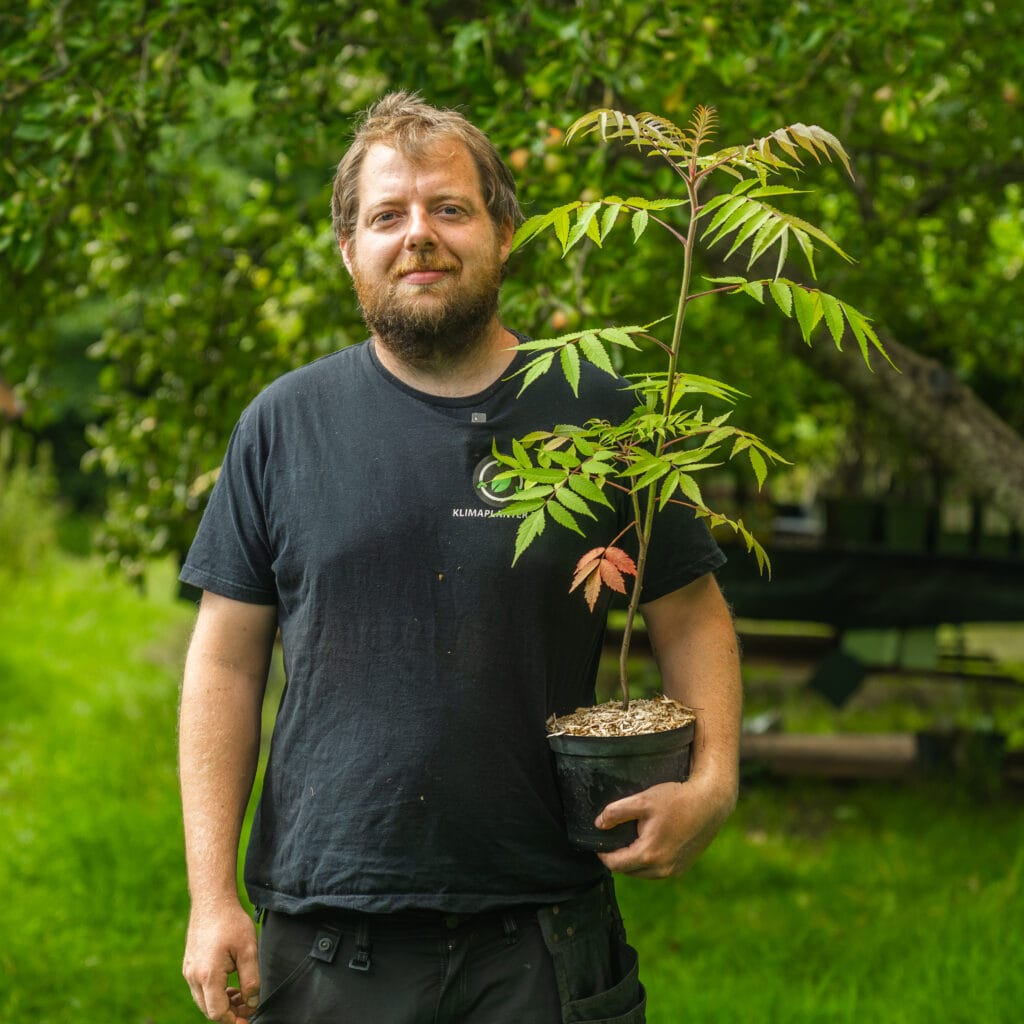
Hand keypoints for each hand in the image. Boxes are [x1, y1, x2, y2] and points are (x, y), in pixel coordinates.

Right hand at [183, 902, 260, 1021]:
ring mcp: (188, 971)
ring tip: (242, 993)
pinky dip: (214, 993)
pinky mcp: (189, 965)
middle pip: (209, 1010)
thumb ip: (251, 980)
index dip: (234, 1019)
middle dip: (229, 1012)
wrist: (212, 901)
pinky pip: (200, 989)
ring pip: (204, 1000)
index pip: (217, 1012)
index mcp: (208, 975)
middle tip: (249, 1004)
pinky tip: (230, 983)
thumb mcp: (249, 950)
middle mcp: (193, 977)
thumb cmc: (231, 922)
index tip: (248, 1018)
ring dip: (222, 1003)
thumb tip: (252, 1003)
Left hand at [594, 773, 736, 878]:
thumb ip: (616, 812)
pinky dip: (649, 861)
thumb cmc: (676, 799)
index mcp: (649, 855)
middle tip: (616, 838)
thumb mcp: (642, 800)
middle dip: (618, 857)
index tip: (599, 843)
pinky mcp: (682, 868)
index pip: (615, 865)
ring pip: (642, 873)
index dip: (603, 854)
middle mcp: (662, 869)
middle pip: (628, 871)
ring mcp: (674, 871)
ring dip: (634, 861)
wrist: (710, 803)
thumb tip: (598, 825)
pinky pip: (657, 871)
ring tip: (633, 838)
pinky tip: (651, 842)